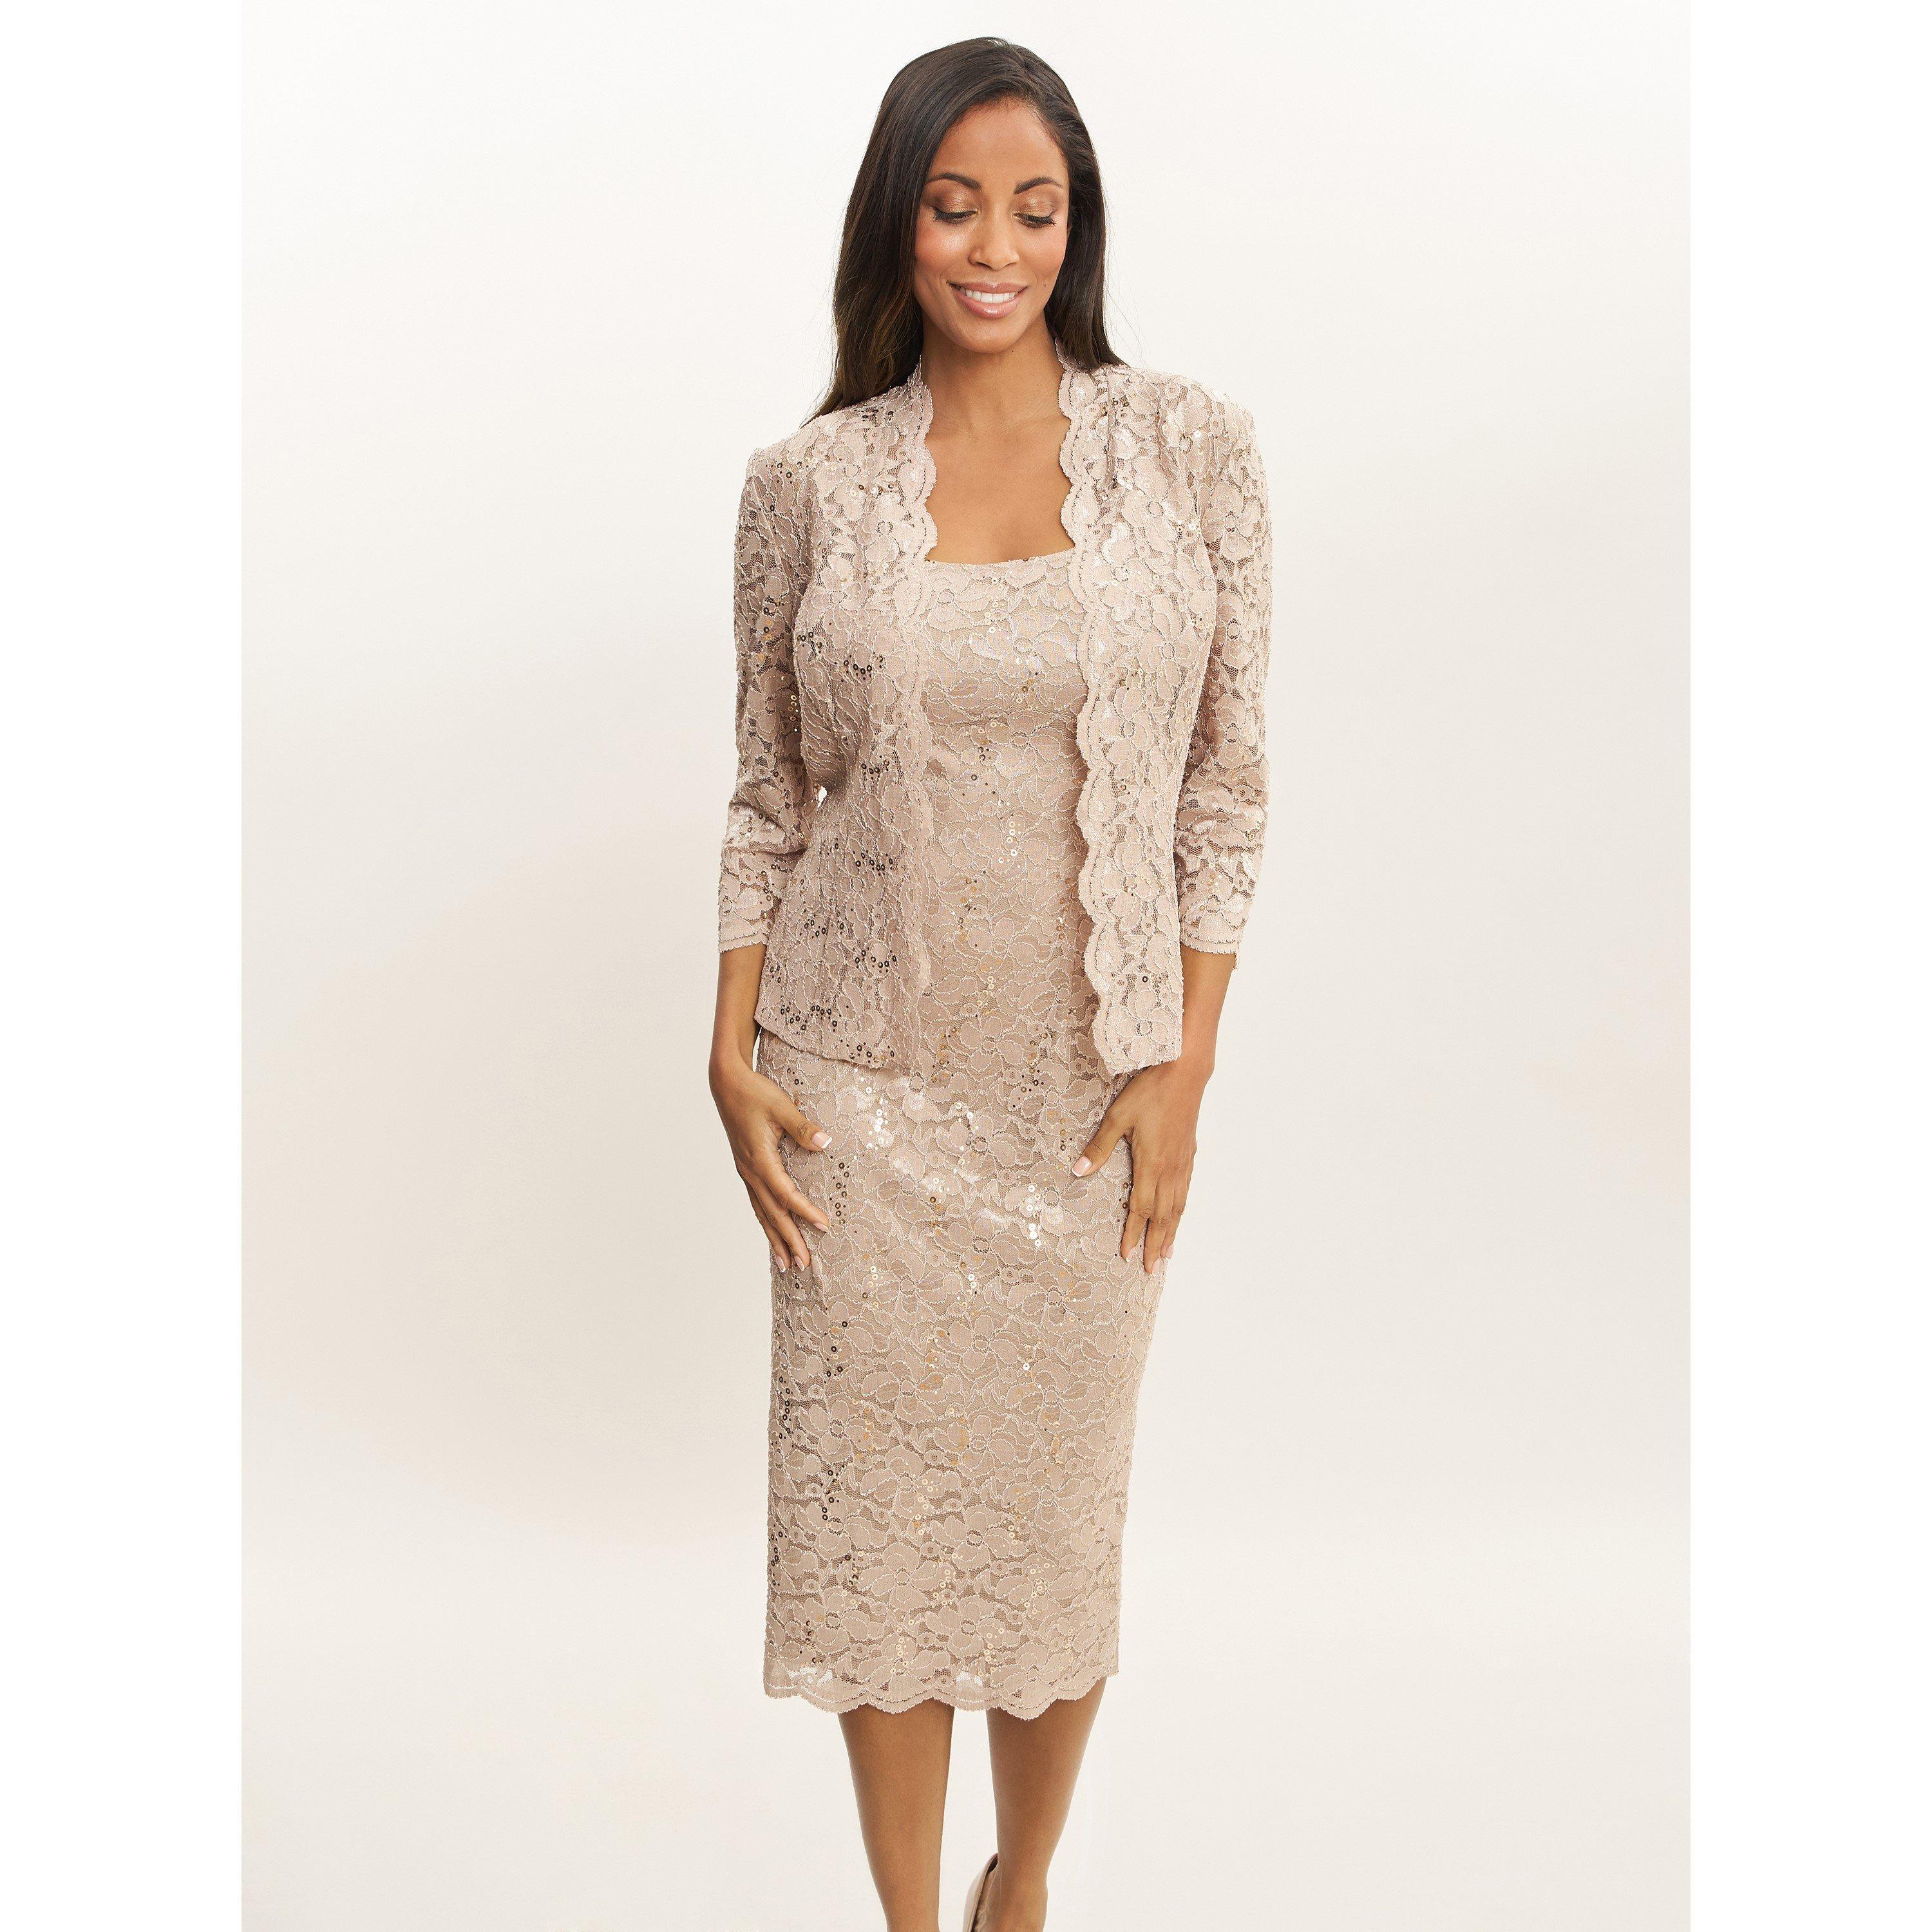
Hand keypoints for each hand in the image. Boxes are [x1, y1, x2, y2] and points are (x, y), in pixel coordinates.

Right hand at [710, 1046, 830, 1271]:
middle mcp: (750, 1170)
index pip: (786, 1193)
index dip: (805, 1211)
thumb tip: (826, 1142)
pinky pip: (757, 1202)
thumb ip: (803, 1127)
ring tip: (786, 1265)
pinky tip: (772, 1232)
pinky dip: (766, 1222)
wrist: (726, 1084)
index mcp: (760, 1159)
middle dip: (788, 1240)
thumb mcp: (781, 1106)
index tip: (824, 1226)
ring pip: (762, 1212)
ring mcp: (746, 1171)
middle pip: (772, 1213)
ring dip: (775, 1238)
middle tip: (804, 1265)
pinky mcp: (746, 1168)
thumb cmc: (755, 1093)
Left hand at [1071, 1057, 1211, 1272]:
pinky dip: (1182, 1210)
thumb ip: (1099, 1146)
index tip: (1127, 1256)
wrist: (1185, 1072)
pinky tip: (1180, 1215)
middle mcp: (1170, 1169)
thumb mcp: (1118, 1116)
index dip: (1133, 1235)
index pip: (1140, 1209)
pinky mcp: (1190, 1153)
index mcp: (1151, 1164)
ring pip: (1178, 1207)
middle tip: (1152, 1270)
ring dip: (1172, 1233)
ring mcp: (1183, 1162)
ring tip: (1168, 1254)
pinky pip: (1186, 1192)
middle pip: (1163, 1217)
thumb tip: (1078, 1170)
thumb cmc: (1150, 1092)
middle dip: (1156, 1245)